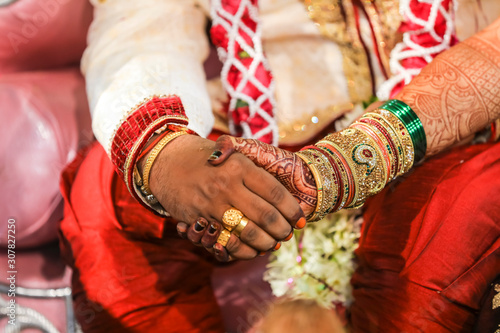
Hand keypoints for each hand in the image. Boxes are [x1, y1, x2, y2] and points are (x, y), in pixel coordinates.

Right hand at [143, 134, 303, 259]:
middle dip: (283, 229)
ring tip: (274, 243)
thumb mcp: (230, 150)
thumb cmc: (204, 156)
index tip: (300, 219)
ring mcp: (212, 205)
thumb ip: (254, 166)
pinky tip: (253, 250)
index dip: (292, 210)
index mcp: (240, 167)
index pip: (275, 193)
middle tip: (289, 233)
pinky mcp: (198, 220)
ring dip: (267, 243)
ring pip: (249, 232)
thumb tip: (284, 190)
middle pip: (266, 216)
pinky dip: (244, 251)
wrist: (165, 160)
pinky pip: (227, 242)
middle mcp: (227, 186)